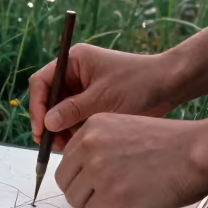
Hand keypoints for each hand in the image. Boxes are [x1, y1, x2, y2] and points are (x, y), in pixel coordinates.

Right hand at [28, 43, 178, 150]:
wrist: (169, 84)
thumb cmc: (138, 84)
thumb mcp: (103, 99)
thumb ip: (73, 111)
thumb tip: (47, 123)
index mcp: (73, 61)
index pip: (42, 82)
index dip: (37, 106)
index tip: (41, 130)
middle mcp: (75, 72)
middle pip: (49, 98)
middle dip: (51, 122)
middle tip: (54, 145)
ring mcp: (84, 86)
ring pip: (61, 111)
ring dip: (62, 129)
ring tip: (70, 147)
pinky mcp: (93, 100)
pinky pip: (75, 116)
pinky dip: (75, 130)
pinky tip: (80, 143)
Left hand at [54, 113, 207, 207]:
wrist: (196, 152)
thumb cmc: (172, 144)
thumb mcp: (126, 130)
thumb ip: (102, 145)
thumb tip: (87, 171)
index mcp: (93, 126)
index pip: (67, 158)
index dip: (82, 176)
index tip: (94, 183)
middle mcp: (90, 145)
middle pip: (65, 180)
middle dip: (84, 193)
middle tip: (105, 196)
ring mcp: (97, 170)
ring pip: (76, 200)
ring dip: (96, 206)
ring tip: (120, 202)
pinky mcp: (110, 194)